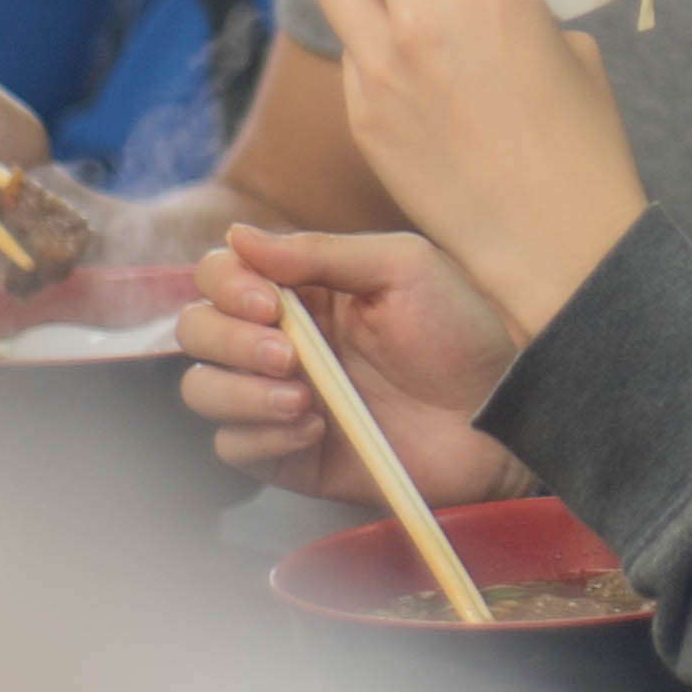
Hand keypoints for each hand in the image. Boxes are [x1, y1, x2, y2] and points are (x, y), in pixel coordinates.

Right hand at [179, 224, 530, 505]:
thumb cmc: (461, 334)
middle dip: (229, 340)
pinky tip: (314, 430)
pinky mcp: (289, 455)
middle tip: (289, 355)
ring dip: (239, 391)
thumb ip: (321, 251)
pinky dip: (261, 437)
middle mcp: (280, 341)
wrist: (495, 418)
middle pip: (196, 330)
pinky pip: (233, 448)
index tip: (270, 304)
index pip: (220, 275)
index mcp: (303, 291)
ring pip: (202, 390)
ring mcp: (280, 399)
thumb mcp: (403, 268)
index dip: (227, 285)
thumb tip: (237, 235)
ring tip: (303, 399)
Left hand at [315, 0, 649, 346]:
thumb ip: (521, 7)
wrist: (553, 242)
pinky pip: (350, 56)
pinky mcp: (364, 117)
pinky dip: (371, 55)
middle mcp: (430, 19)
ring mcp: (386, 69)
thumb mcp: (574, 52)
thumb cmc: (583, 146)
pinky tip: (409, 86)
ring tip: (397, 16)